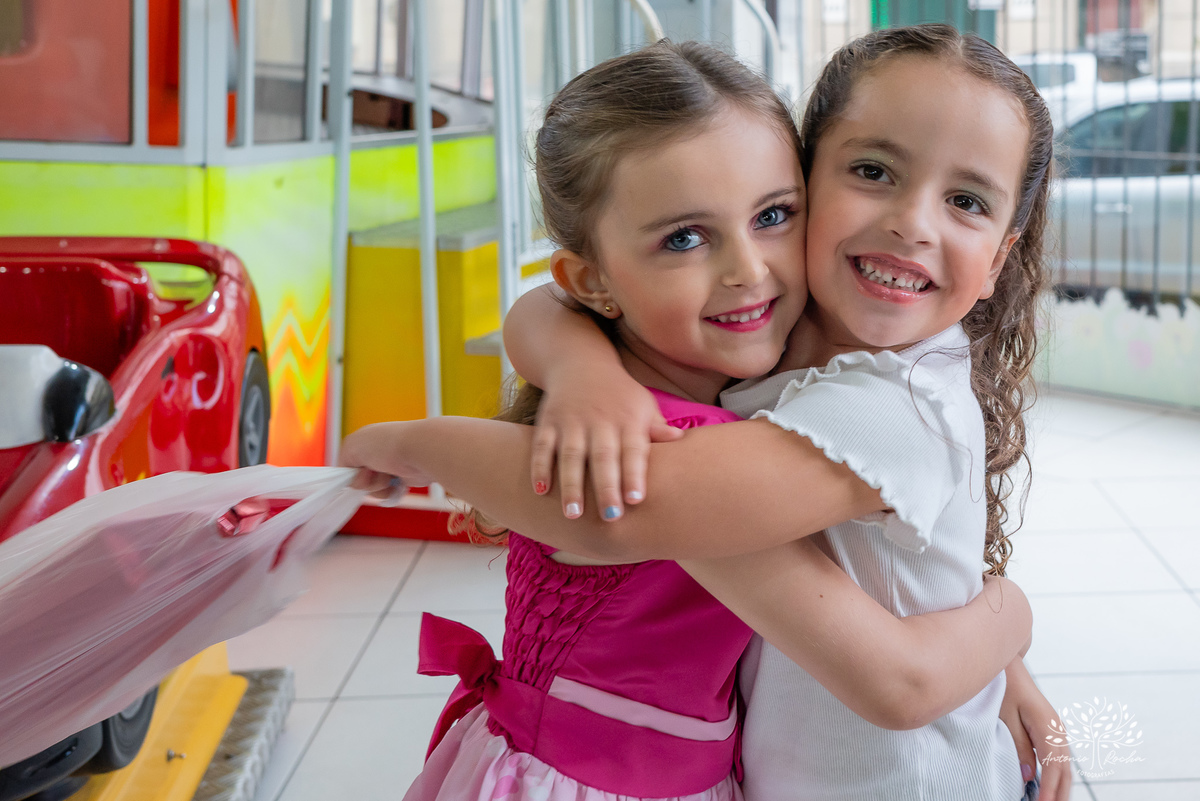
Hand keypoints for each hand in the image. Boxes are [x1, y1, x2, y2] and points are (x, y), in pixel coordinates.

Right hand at [339, 422, 432, 503]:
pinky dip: (391, 492)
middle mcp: (376, 452)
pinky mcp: (403, 477)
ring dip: (378, 487)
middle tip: (374, 472)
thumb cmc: (385, 446)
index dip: (349, 474)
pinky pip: (389, 492)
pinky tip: (399, 484)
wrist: (420, 451)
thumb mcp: (352, 448)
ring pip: (373, 489)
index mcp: (363, 441)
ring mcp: (390, 465)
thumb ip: (343, 462)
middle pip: (359, 480)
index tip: (357, 472)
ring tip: (390, 477)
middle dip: (366, 481)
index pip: (347, 465)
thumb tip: (353, 477)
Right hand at [531, 364, 680, 520]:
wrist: (581, 363)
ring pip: (571, 455)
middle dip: (605, 487)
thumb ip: (657, 428)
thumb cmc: (619, 395)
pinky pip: (542, 446)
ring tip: (573, 514)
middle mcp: (599, 422)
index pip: (633, 450)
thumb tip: (681, 440)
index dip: (634, 474)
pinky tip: (540, 491)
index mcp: (627, 421)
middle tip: (610, 516)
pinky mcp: (548, 422)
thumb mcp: (643, 405)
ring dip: (571, 485)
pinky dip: (539, 467)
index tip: (636, 499)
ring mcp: (571, 422)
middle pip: (603, 457)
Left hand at [1000, 658, 1071, 800]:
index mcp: (1048, 727)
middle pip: (1065, 771)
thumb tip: (1029, 775)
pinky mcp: (1050, 730)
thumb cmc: (1004, 686)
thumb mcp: (1005, 716)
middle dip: (1060, 794)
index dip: (1049, 791)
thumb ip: (1018, 745)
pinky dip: (1056, 775)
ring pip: (1065, 766)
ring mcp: (1057, 730)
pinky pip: (1058, 758)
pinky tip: (1049, 787)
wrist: (1009, 664)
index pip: (1054, 768)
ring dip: (1060, 787)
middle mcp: (1058, 731)